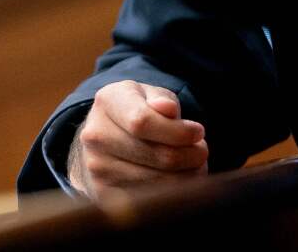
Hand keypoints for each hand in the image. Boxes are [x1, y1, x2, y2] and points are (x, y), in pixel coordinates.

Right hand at [67, 82, 208, 198]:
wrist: (104, 141)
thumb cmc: (136, 113)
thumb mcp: (149, 96)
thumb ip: (162, 99)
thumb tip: (168, 108)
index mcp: (107, 102)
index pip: (143, 122)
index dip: (179, 131)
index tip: (198, 132)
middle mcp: (96, 135)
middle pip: (160, 156)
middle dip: (192, 155)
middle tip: (201, 150)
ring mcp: (98, 167)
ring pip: (161, 182)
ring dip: (188, 176)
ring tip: (191, 164)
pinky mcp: (105, 194)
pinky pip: (152, 201)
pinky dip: (175, 193)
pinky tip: (178, 179)